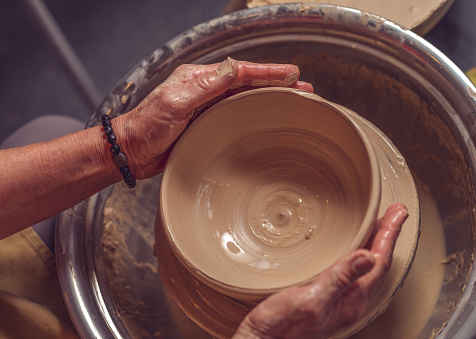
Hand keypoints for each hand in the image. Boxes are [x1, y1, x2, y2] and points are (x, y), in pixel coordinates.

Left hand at [113, 58, 313, 178]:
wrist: (131, 150)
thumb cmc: (147, 126)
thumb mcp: (174, 103)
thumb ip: (203, 86)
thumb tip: (232, 68)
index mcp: (199, 80)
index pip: (240, 72)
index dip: (268, 72)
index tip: (292, 74)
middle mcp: (205, 90)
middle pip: (248, 84)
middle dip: (276, 84)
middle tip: (303, 89)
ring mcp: (207, 108)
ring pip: (245, 99)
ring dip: (269, 99)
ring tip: (293, 102)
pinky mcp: (206, 125)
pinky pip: (236, 116)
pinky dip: (255, 114)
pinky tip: (267, 119)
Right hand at [233, 203, 407, 338]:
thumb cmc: (282, 326)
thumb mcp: (311, 300)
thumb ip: (339, 280)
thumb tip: (367, 258)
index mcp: (351, 299)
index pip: (378, 262)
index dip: (390, 235)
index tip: (397, 213)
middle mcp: (349, 299)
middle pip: (376, 261)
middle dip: (387, 234)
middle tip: (395, 212)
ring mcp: (338, 298)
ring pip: (364, 264)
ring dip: (374, 241)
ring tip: (380, 223)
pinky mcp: (325, 295)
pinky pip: (350, 268)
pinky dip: (356, 249)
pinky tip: (350, 245)